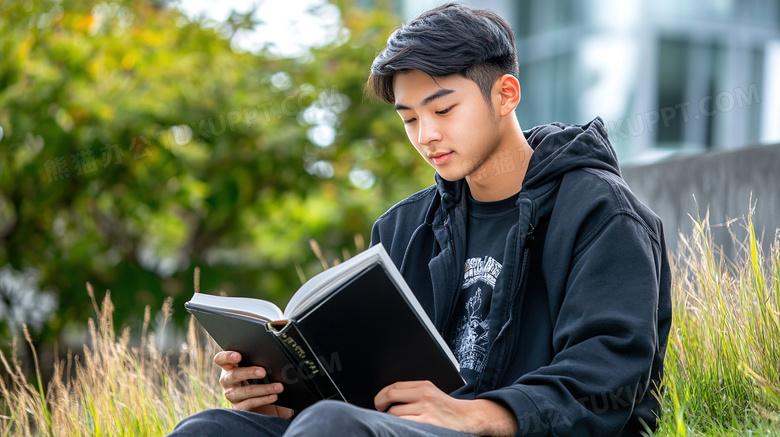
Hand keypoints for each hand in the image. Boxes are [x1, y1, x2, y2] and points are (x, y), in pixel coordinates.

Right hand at [215, 351, 293, 417]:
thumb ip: (259, 363)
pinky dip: (263, 400)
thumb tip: (272, 359)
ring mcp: (232, 396)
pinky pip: (250, 404)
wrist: (266, 405)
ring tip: (278, 386)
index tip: (239, 356)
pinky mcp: (239, 408)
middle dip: (249, 372)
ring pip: (244, 391)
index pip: (221, 359)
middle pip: (233, 375)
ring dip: (263, 388)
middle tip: (263, 372)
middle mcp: (228, 381)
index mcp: (230, 367)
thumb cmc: (261, 380)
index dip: (227, 356)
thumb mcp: (258, 370)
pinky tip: (274, 396)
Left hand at [374, 381, 516, 435]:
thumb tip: (389, 398)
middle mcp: (424, 395)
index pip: (394, 386)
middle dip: (380, 404)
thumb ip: (413, 393)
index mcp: (424, 385)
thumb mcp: (431, 394)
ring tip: (395, 422)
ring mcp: (425, 410)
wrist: (467, 419)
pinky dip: (398, 426)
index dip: (381, 394)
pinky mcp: (426, 423)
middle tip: (380, 410)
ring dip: (391, 419)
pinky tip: (401, 427)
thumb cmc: (447, 410)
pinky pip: (403, 424)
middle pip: (391, 396)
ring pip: (394, 413)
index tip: (378, 401)